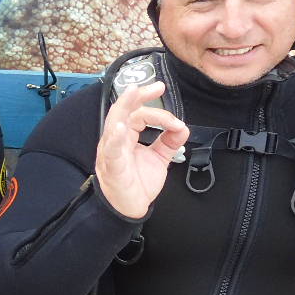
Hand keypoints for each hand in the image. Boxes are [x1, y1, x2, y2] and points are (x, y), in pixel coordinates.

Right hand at [94, 80, 189, 218]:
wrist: (129, 209)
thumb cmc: (137, 184)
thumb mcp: (159, 159)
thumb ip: (169, 142)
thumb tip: (183, 127)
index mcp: (126, 136)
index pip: (139, 114)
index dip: (159, 113)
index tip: (177, 123)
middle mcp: (116, 140)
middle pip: (124, 110)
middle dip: (138, 95)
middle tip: (157, 86)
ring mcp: (112, 151)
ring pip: (115, 122)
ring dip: (125, 106)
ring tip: (133, 92)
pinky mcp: (112, 166)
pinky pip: (112, 150)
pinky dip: (115, 138)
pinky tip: (121, 128)